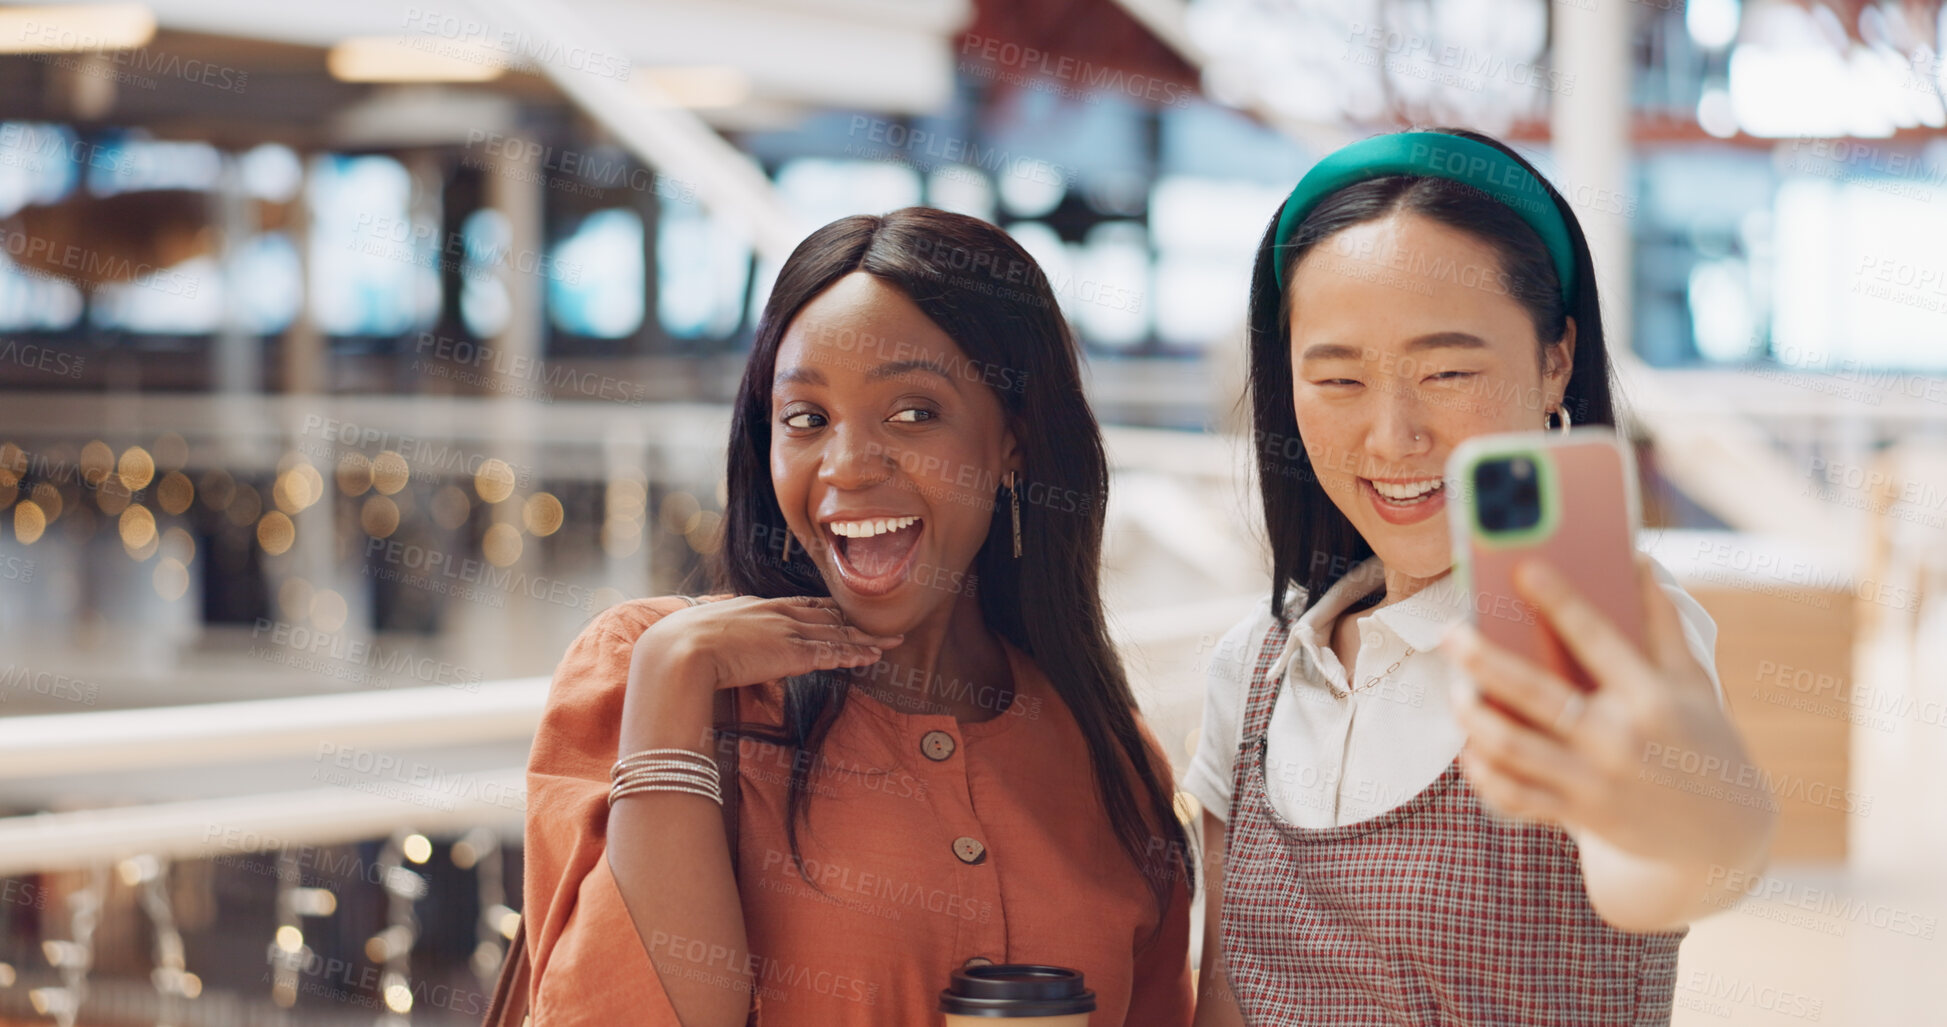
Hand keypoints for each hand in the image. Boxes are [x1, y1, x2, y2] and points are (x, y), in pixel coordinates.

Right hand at [635, 595, 903, 696]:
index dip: (826, 610)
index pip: (801, 605)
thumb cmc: (680, 645)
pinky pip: (833, 653)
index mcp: (757, 605)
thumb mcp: (703, 632)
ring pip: (837, 633)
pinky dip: (856, 654)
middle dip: (855, 620)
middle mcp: (778, 613)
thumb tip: (717, 650)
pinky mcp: (793, 654)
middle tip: (881, 623)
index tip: (844, 612)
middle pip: (827, 615)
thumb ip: (721, 637)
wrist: (680, 650)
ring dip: (866, 638)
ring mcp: (788, 632)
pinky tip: (874, 657)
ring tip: (890, 641)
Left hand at [1442, 554, 1770, 870]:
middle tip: (1451, 634)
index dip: (1559, 601)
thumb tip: (1639, 560)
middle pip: (1537, 694)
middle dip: (1485, 661)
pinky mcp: (1580, 814)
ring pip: (1514, 748)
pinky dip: (1484, 774)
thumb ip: (1663, 623)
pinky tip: (1469, 749)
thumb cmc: (1703, 741)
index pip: (1597, 639)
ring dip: (1473, 718)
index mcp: (1651, 697)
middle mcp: (1620, 738)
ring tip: (1454, 691)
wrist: (1722, 834)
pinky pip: (1516, 796)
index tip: (1523, 568)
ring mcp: (1596, 781)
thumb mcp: (1693, 682)